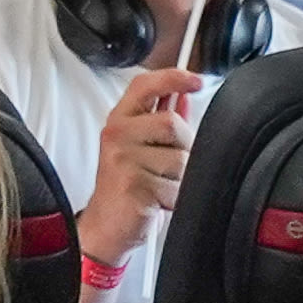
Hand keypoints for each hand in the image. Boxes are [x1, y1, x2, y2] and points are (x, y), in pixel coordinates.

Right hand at [78, 68, 200, 263]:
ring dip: (180, 178)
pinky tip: (158, 200)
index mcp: (120, 120)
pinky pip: (176, 186)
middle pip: (172, 123)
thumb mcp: (140, 146)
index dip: (172, 77)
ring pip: (180, 159)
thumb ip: (161, 120)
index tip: (195, 80)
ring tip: (160, 185)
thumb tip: (184, 99)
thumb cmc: (126, 186)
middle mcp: (117, 134)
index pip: (144, 85)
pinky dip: (175, 198)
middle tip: (169, 165)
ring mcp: (123, 158)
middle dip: (184, 147)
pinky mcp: (133, 184)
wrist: (106, 225)